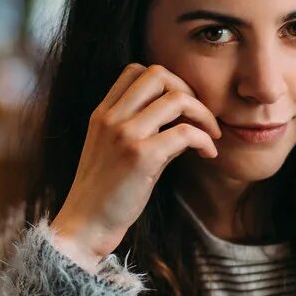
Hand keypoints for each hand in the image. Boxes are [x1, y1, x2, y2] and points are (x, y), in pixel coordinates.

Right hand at [50, 63, 220, 272]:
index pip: (135, 70)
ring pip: (177, 98)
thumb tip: (178, 122)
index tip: (180, 106)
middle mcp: (112, 118)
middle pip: (158, 74)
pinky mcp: (142, 157)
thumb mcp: (111, 151)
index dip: (166, 81)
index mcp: (102, 114)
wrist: (84, 225)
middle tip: (200, 116)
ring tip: (211, 134)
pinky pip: (185, 132)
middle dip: (188, 90)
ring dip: (203, 114)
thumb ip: (136, 129)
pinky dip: (204, 139)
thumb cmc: (102, 194)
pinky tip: (208, 153)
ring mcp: (126, 135)